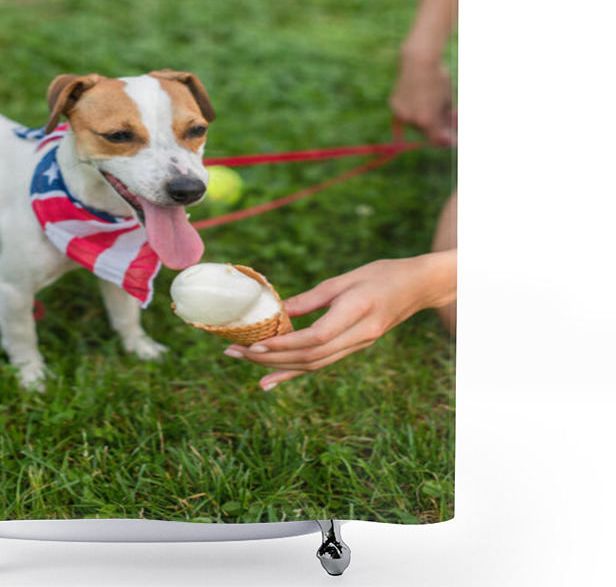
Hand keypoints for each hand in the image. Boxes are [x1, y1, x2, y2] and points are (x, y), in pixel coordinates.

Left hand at [224, 251, 455, 389]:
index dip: (286, 343)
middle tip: (236, 350)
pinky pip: (320, 364)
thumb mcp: (347, 278)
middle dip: (270, 357)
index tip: (256, 342)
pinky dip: (293, 372)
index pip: (317, 336)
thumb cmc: (383, 274)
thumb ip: (313, 296)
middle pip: (310, 355)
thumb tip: (279, 310)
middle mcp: (358, 335)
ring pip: (313, 364)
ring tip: (243, 361)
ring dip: (277, 366)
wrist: (418, 288)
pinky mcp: (353, 347)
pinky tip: (270, 380)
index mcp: (357, 311)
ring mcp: (357, 345)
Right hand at [389, 55, 455, 145]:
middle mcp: (411, 120)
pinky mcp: (394, 104)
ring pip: (414, 123)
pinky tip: (419, 99)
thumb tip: (451, 130)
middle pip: (425, 131)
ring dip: (423, 118)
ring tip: (432, 104)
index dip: (446, 140)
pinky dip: (413, 110)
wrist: (419, 61)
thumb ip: (447, 118)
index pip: (437, 139)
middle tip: (447, 119)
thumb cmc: (438, 79)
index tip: (454, 138)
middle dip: (436, 127)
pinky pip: (404, 113)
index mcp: (427, 120)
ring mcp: (401, 112)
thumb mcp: (447, 100)